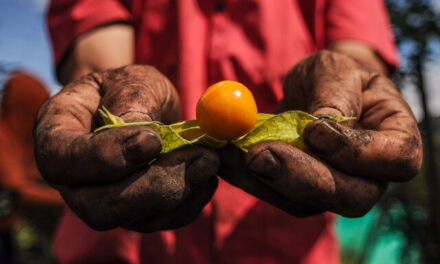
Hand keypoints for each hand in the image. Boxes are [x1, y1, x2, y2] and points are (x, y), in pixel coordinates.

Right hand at [34, 65, 218, 230]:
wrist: (141, 105)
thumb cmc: (128, 88)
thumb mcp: (130, 81)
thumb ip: (131, 104)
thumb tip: (143, 138)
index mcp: (57, 134)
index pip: (62, 160)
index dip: (105, 157)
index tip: (152, 141)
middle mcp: (75, 178)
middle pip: (98, 207)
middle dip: (153, 188)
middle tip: (199, 160)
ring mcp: (106, 199)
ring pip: (135, 220)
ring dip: (180, 193)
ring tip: (209, 160)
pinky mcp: (137, 211)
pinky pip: (162, 220)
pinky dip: (190, 201)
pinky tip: (207, 176)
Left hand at [219, 51, 421, 216]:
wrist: (313, 90)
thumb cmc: (335, 77)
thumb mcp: (336, 72)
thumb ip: (334, 96)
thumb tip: (321, 127)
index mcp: (395, 140)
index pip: (395, 159)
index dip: (358, 152)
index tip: (315, 131)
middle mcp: (370, 175)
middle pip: (350, 196)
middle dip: (301, 178)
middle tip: (259, 155)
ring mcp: (333, 189)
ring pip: (305, 202)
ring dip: (264, 180)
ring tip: (233, 153)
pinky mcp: (298, 192)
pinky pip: (275, 194)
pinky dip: (247, 177)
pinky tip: (225, 158)